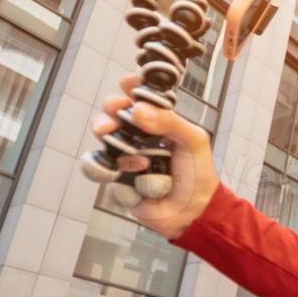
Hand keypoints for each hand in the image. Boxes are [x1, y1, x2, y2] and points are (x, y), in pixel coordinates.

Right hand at [89, 72, 219, 239]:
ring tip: (117, 140)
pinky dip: (107, 167)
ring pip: (102, 138)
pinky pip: (100, 168)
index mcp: (158, 122)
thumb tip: (138, 109)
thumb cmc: (197, 173)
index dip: (130, 88)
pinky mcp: (117, 178)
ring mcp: (125, 156)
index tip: (127, 84)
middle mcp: (138, 136)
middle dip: (109, 108)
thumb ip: (170, 122)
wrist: (193, 212)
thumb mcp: (193, 142)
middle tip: (114, 111)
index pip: (139, 97)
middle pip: (113, 113)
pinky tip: (125, 171)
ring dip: (107, 134)